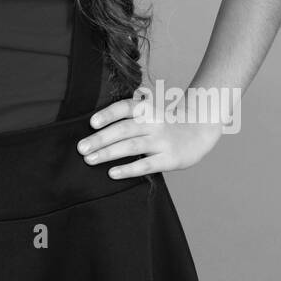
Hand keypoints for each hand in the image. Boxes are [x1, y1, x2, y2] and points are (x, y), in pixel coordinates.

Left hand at [76, 87, 224, 178]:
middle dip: (100, 138)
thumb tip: (95, 128)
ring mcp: (163, 141)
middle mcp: (155, 123)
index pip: (125, 107)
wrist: (200, 132)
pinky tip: (112, 173)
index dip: (108, 114)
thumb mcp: (150, 113)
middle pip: (124, 129)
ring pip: (132, 146)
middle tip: (81, 148)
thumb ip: (129, 117)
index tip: (91, 123)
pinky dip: (128, 169)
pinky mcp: (170, 159)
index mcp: (148, 109)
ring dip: (108, 153)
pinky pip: (146, 165)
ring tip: (89, 159)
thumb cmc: (165, 124)